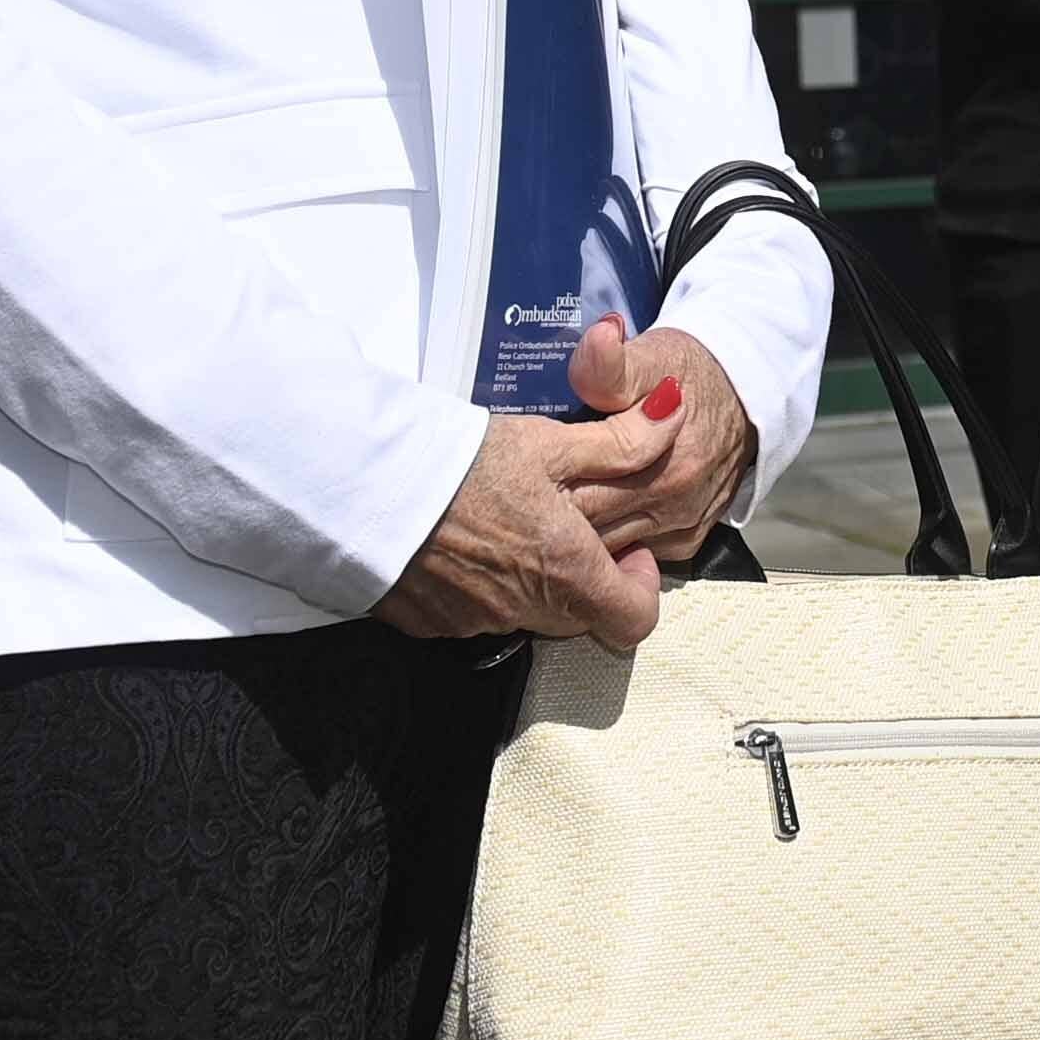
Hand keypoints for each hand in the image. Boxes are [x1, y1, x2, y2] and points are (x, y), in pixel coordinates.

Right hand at [376, 413, 664, 647]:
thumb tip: (678, 417)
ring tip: (512, 519)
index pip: (634, 620)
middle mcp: (523, 611)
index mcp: (565, 572)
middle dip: (587, 574)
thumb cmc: (461, 464)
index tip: (630, 550)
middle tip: (569, 521)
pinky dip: (483, 583)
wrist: (361, 488)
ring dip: (532, 577)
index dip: (641, 587)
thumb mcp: (550, 442)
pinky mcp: (432, 623)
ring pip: (527, 612)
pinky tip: (466, 538)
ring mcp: (474, 622)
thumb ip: (622, 442)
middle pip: (580, 614)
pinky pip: (476, 612)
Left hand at [535, 317, 756, 566]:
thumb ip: (613, 362)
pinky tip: (593, 513)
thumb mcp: (651, 355)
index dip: (540, 488)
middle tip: (522, 494)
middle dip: (552, 515)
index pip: (577, 495)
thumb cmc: (692, 373)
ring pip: (608, 547)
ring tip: (549, 507)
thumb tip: (599, 340)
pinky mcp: (686, 539)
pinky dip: (610, 538)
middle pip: (588, 528)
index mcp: (661, 463)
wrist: (747, 392)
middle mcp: (674, 504)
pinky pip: (635, 551)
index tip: (518, 475)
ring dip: (579, 531)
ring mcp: (681, 527)